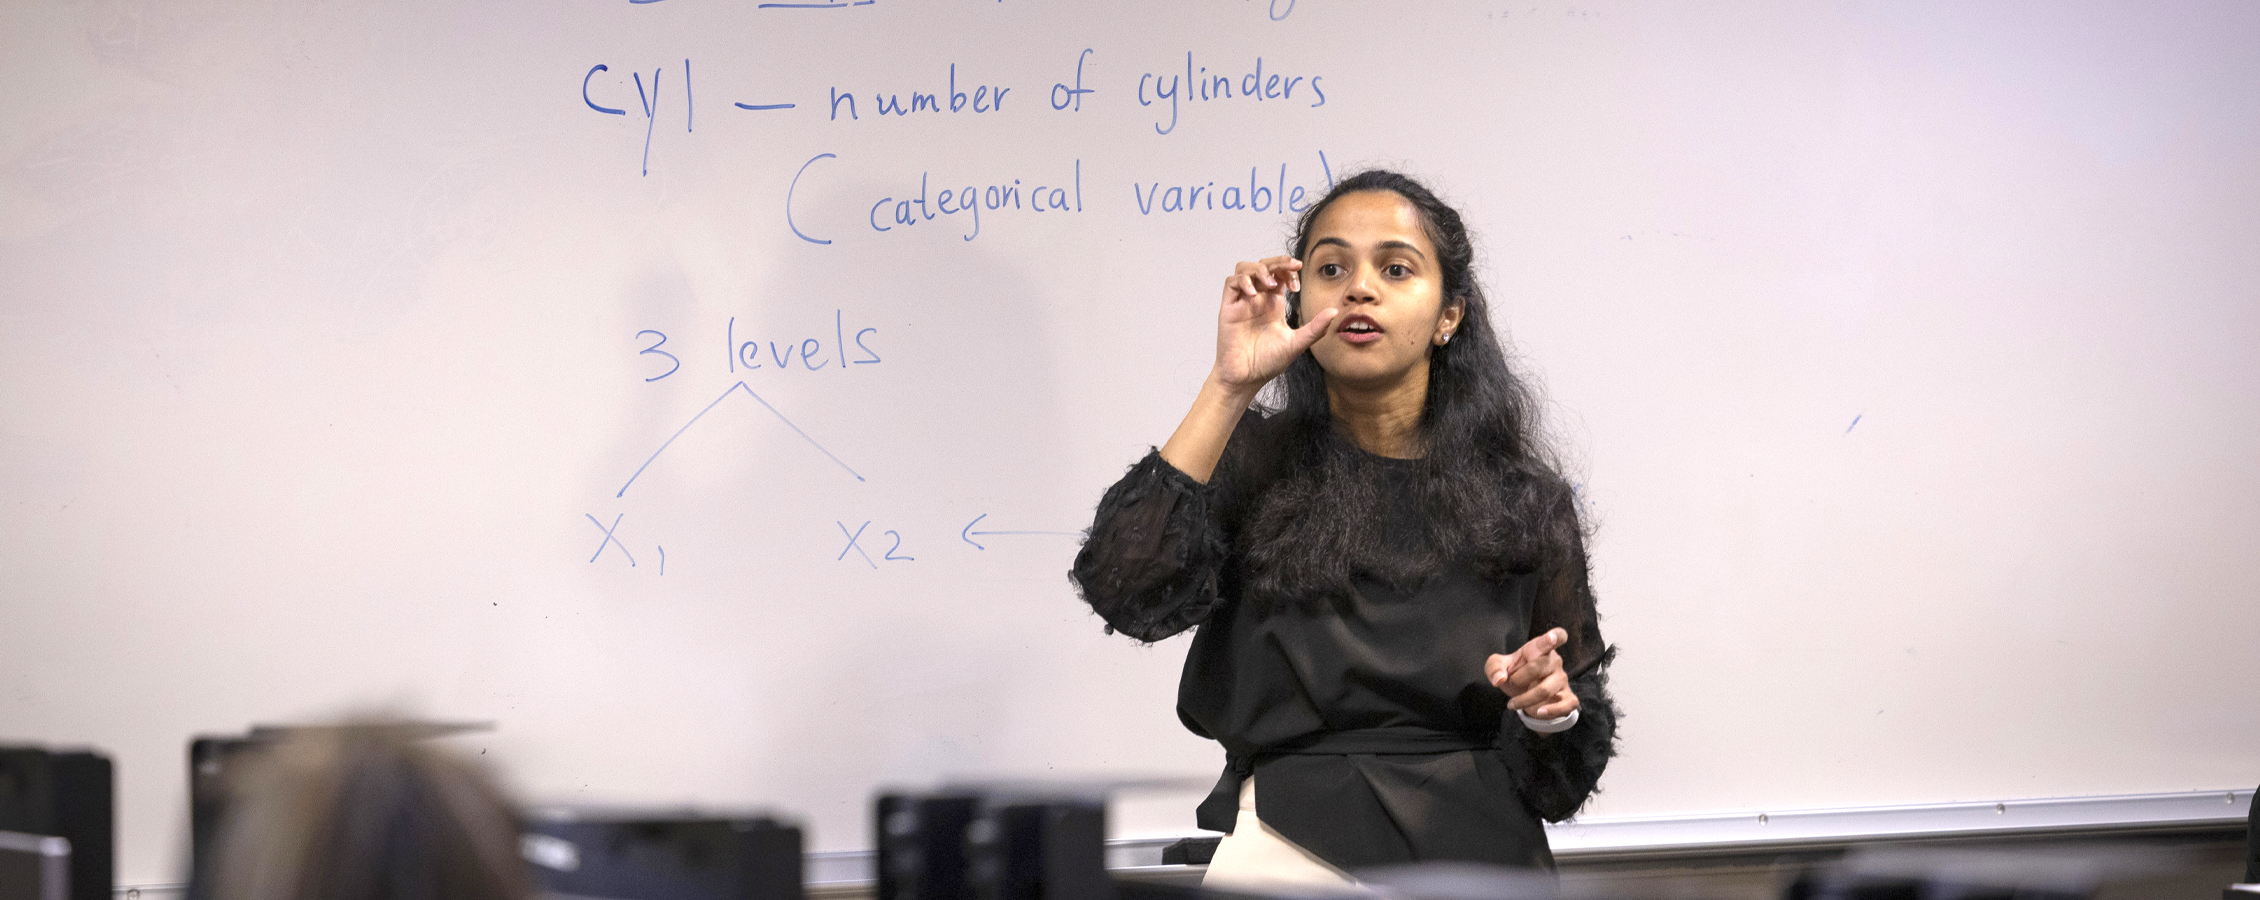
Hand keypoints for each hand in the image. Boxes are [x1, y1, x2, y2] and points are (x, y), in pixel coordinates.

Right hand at [1212, 256, 1337, 393]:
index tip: (1298, 281)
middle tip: (1292, 266)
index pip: (1279, 274)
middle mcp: (1258, 299)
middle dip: (1278, 261)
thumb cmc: (1267, 363)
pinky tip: (1254, 293)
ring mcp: (1242, 302)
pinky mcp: (1228, 308)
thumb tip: (1334, 312)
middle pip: (1264, 265)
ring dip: (1259, 269)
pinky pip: (1231, 283)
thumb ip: (1315, 328)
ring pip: (1245, 269)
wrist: (1246, 378)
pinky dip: (1242, 281)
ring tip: (1270, 282)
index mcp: (1274, 304)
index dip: (1288, 270)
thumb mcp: (1296, 343)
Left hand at [1486, 628, 1579, 720]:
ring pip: (1546, 690)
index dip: (1555, 637)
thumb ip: (1494, 667)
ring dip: (1525, 700)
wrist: (1524, 694)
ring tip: (1513, 704)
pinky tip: (1539, 712)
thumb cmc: (1514, 674)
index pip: (1554, 637)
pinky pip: (1565, 706)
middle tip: (1511, 683)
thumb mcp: (1499, 667)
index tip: (1551, 638)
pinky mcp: (1568, 697)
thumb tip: (1499, 679)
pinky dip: (1551, 711)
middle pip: (1537, 667)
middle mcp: (1555, 662)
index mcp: (1540, 648)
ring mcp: (1562, 680)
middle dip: (1518, 679)